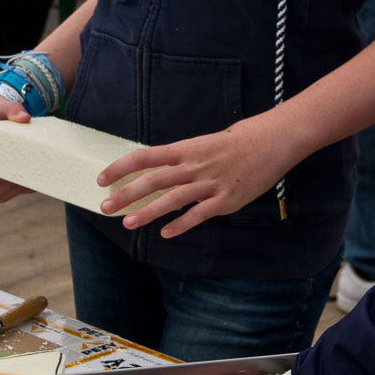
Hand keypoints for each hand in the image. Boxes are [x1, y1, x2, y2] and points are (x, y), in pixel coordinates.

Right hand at [0, 93, 31, 202]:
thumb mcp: (1, 104)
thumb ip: (12, 108)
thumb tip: (24, 118)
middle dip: (1, 188)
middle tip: (19, 175)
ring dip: (13, 191)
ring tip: (29, 177)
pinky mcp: (2, 175)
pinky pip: (10, 192)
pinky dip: (22, 189)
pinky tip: (35, 177)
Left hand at [97, 113, 301, 237]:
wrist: (272, 141)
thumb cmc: (237, 141)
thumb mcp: (203, 144)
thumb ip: (181, 160)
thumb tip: (157, 173)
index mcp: (186, 149)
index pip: (145, 156)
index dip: (121, 167)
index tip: (102, 179)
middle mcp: (194, 165)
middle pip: (153, 180)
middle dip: (126, 194)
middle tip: (105, 208)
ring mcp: (210, 183)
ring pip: (172, 199)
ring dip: (148, 212)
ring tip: (128, 223)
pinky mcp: (226, 200)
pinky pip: (199, 214)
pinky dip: (181, 224)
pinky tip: (166, 234)